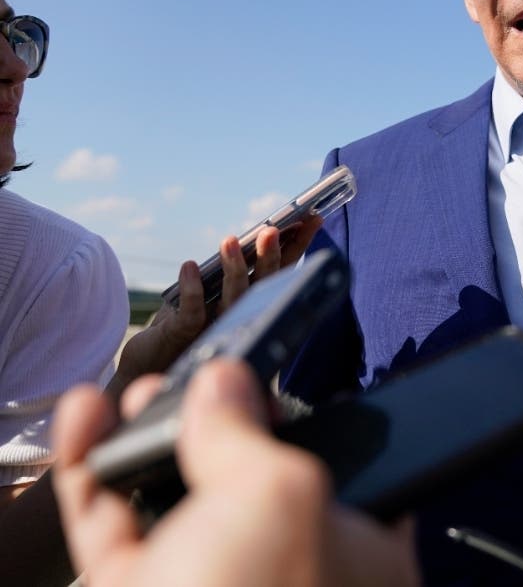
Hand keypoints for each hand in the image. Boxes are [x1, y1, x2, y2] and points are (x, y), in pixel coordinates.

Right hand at [53, 359, 419, 586]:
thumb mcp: (278, 499)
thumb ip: (253, 431)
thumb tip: (222, 382)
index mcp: (351, 545)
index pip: (337, 461)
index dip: (297, 413)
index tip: (260, 376)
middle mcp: (281, 562)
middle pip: (242, 471)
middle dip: (203, 418)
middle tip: (179, 381)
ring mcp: (209, 581)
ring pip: (171, 493)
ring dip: (140, 436)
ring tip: (127, 392)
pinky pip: (115, 522)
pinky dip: (94, 470)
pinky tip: (88, 419)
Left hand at [107, 217, 321, 400]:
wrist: (147, 368)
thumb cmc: (182, 327)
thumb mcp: (208, 295)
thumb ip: (227, 275)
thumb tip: (243, 238)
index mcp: (251, 305)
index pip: (279, 272)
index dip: (296, 246)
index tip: (310, 219)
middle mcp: (239, 319)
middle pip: (262, 286)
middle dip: (270, 258)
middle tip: (272, 231)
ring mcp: (213, 331)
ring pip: (232, 300)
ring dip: (234, 269)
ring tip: (230, 240)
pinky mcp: (183, 338)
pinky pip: (192, 314)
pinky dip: (192, 289)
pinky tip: (190, 266)